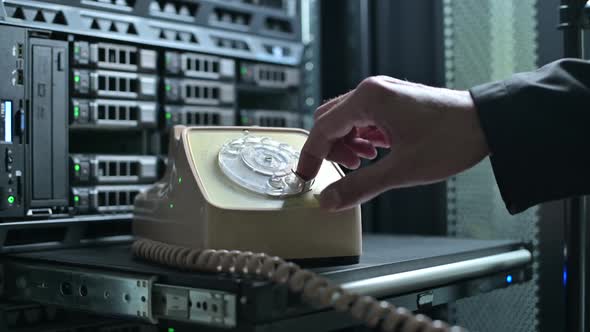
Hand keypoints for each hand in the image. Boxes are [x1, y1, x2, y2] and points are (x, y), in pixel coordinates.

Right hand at [296, 76, 489, 210]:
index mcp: (369, 99)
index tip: (305, 178)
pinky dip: (361, 138)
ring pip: (346, 119)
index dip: (311, 157)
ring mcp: (384, 93)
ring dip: (346, 145)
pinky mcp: (394, 101)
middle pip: (330, 121)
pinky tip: (375, 153)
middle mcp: (373, 90)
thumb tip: (329, 200)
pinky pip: (364, 118)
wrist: (488, 124)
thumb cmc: (451, 139)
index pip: (323, 128)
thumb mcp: (402, 170)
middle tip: (340, 173)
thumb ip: (360, 186)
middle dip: (330, 150)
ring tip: (362, 164)